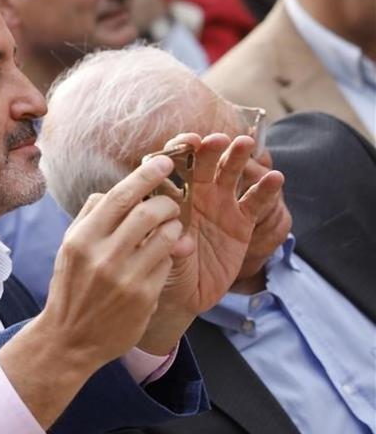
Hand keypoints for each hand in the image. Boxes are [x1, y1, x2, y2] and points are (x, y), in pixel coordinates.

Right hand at [0, 157, 184, 428]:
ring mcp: (125, 277)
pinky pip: (167, 262)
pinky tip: (162, 255)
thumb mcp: (68, 249)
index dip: (147, 174)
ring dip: (173, 226)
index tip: (164, 161)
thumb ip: (89, 217)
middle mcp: (102, 255)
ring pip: (165, 235)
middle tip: (171, 202)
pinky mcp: (144, 296)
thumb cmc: (71, 288)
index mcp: (81, 238)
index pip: (120, 195)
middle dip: (167, 201)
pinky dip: (169, 252)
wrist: (69, 338)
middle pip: (149, 211)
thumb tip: (113, 191)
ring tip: (169, 228)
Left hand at [143, 134, 284, 352]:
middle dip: (210, 148)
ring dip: (238, 157)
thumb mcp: (158, 255)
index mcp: (168, 195)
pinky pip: (255, 202)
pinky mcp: (242, 222)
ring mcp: (220, 205)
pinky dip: (266, 190)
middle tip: (217, 139)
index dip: (180, 151)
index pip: (172, 166)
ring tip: (245, 143)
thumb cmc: (159, 268)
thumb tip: (179, 242)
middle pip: (203, 163)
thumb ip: (168, 243)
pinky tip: (275, 178)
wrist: (181, 294)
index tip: (187, 142)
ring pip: (231, 174)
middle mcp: (194, 194)